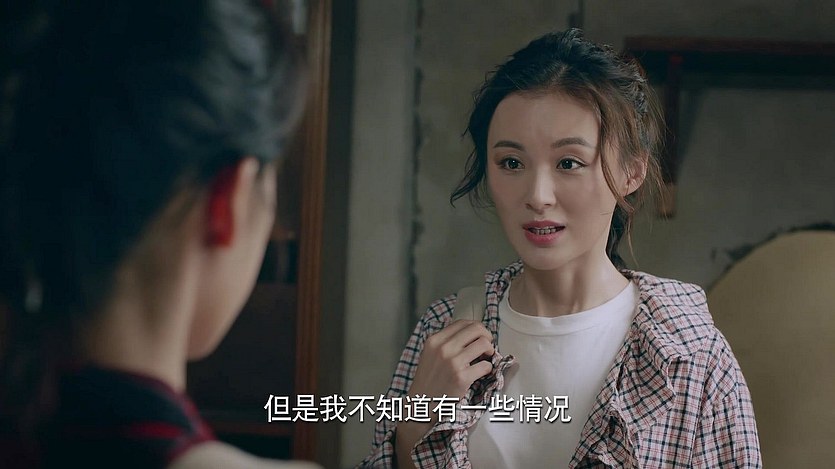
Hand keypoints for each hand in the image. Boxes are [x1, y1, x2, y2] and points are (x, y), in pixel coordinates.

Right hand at [396, 320, 494, 467]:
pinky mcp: (462, 377)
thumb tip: (470, 333)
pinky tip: (480, 373)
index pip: (463, 323)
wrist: (421, 404)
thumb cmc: (428, 380)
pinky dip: (487, 368)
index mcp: (435, 340)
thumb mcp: (430, 354)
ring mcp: (453, 362)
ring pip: (484, 344)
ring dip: (490, 351)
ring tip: (484, 359)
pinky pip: (486, 365)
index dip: (476, 328)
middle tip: (486, 348)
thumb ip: (446, 342)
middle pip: (476, 328)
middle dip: (487, 336)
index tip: (479, 337)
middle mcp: (443, 348)